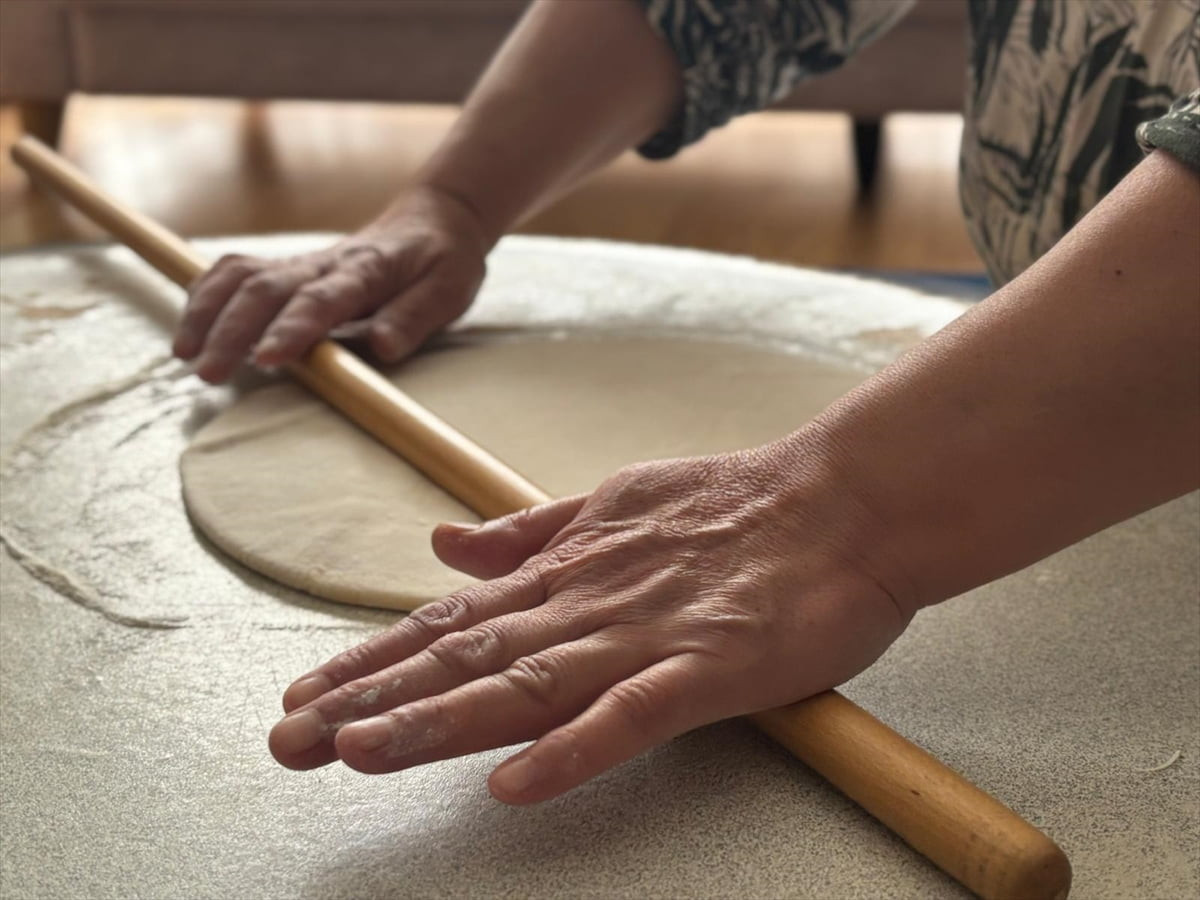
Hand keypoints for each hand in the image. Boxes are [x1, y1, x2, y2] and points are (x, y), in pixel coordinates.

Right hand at [174, 185, 491, 382]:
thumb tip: (385, 346)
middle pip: (265, 290)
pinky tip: (190, 327)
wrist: (435, 220)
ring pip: (238, 275)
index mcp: (367, 272)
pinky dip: (205, 294)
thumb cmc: (444, 262)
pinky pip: (235, 272)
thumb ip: (415, 317)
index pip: (322, 301)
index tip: (268, 359)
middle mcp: (325, 263)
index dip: (292, 329)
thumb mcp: (449, 290)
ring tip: (184, 355)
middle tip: (208, 374)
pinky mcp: (288, 268)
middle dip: (230, 330)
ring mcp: (301, 263)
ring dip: (206, 311)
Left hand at [267, 441, 912, 803]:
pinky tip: (513, 785)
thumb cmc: (732, 506)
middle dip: (369, 698)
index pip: (450, 626)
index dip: (372, 661)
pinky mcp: (708, 667)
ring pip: (525, 684)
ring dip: (438, 720)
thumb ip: (527, 533)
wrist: (840, 502)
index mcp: (565, 572)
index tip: (304, 694)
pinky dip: (571, 748)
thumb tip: (446, 549)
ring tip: (356, 751)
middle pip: (462, 660)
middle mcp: (586, 604)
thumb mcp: (611, 504)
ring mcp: (643, 636)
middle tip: (288, 739)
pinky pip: (631, 716)